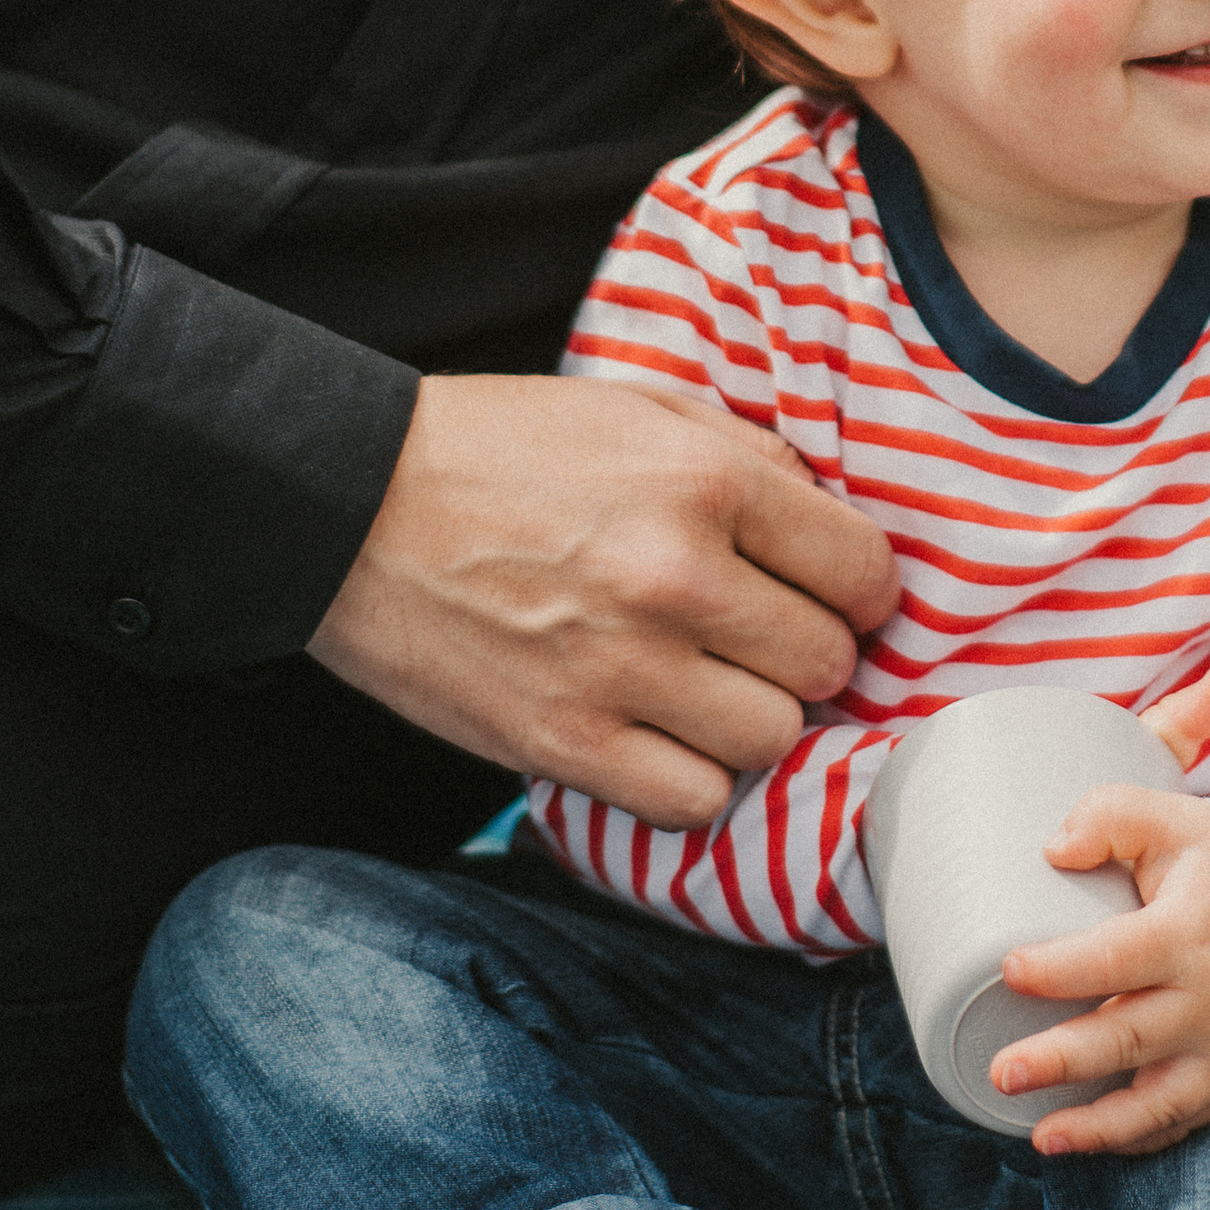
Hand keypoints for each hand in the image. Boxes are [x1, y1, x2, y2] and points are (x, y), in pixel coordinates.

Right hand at [309, 373, 897, 825]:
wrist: (347, 503)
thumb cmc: (494, 448)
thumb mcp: (633, 408)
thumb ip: (742, 456)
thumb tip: (828, 520)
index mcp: (703, 480)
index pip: (863, 570)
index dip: (856, 588)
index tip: (828, 593)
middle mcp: (675, 578)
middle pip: (826, 663)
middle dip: (803, 653)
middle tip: (756, 639)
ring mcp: (619, 670)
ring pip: (770, 740)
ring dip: (747, 719)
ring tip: (699, 686)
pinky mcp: (562, 744)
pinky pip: (692, 801)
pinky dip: (686, 777)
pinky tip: (655, 734)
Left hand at [990, 772, 1209, 1158]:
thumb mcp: (1175, 819)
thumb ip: (1111, 816)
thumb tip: (1053, 851)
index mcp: (1191, 932)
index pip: (1117, 958)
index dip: (1060, 968)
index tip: (1010, 970)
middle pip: (1129, 1037)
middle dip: (1063, 1061)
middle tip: (1004, 1072)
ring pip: (1158, 1101)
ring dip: (1097, 1127)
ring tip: (1040, 1138)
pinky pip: (1182, 1120)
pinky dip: (1136, 1140)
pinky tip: (1087, 1144)